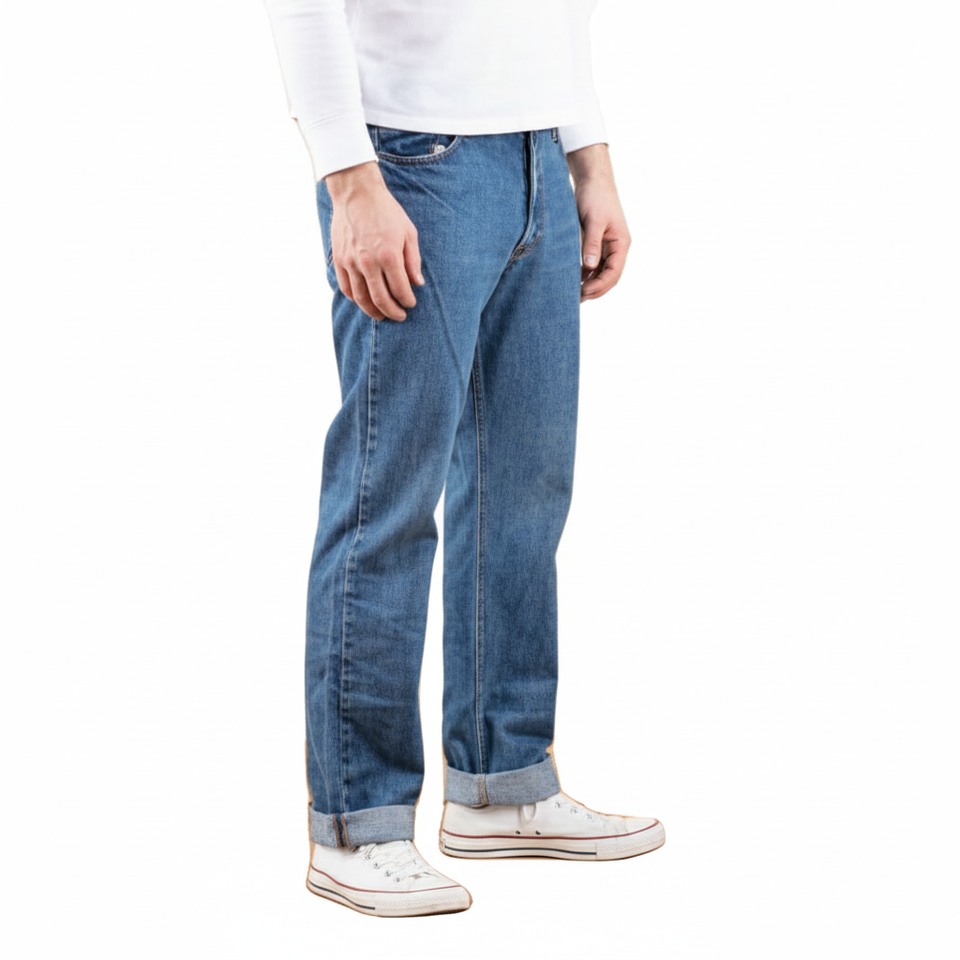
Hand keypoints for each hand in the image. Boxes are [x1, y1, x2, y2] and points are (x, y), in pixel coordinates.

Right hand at [324, 161, 422, 320]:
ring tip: (382, 316)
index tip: (411, 304)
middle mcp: (368, 262)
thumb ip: (413, 260)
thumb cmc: (386, 211)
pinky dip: (355, 299)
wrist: (357, 193)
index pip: (400, 290)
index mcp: (389, 255)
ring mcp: (351, 262)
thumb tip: (417, 283)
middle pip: (380, 299)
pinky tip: (364, 302)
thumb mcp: (408, 232)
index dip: (407, 301)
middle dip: (392, 312)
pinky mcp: (340, 259)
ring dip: (373, 311)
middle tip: (399, 317)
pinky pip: (346, 287)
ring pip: (361, 298)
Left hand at [566, 144, 630, 301]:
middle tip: (576, 299)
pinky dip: (585, 273)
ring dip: (589, 283)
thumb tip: (589, 267)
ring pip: (601, 273)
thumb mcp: (593, 221)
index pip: (613, 274)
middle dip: (594, 289)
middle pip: (609, 277)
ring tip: (573, 293)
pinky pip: (593, 264)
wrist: (592, 178)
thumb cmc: (595, 197)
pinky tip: (573, 279)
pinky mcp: (597, 242)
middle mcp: (617, 247)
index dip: (599, 286)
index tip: (582, 294)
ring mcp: (608, 246)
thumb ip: (591, 244)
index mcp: (621, 243)